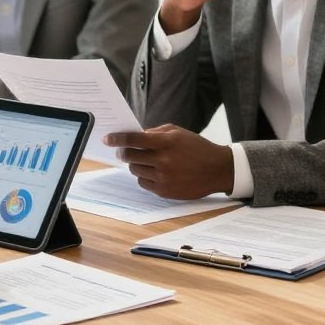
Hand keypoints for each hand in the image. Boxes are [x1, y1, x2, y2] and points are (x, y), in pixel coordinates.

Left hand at [104, 125, 233, 199]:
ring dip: (135, 164)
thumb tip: (135, 136)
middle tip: (123, 151)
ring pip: (135, 170)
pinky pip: (143, 183)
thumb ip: (155, 133)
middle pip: (130, 156)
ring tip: (144, 161)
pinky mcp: (165, 191)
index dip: (117, 139)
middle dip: (123, 152)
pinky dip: (144, 177)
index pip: (133, 139)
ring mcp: (164, 177)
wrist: (217, 169)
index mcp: (166, 142)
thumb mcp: (177, 132)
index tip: (107, 138)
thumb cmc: (196, 147)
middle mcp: (163, 160)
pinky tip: (153, 172)